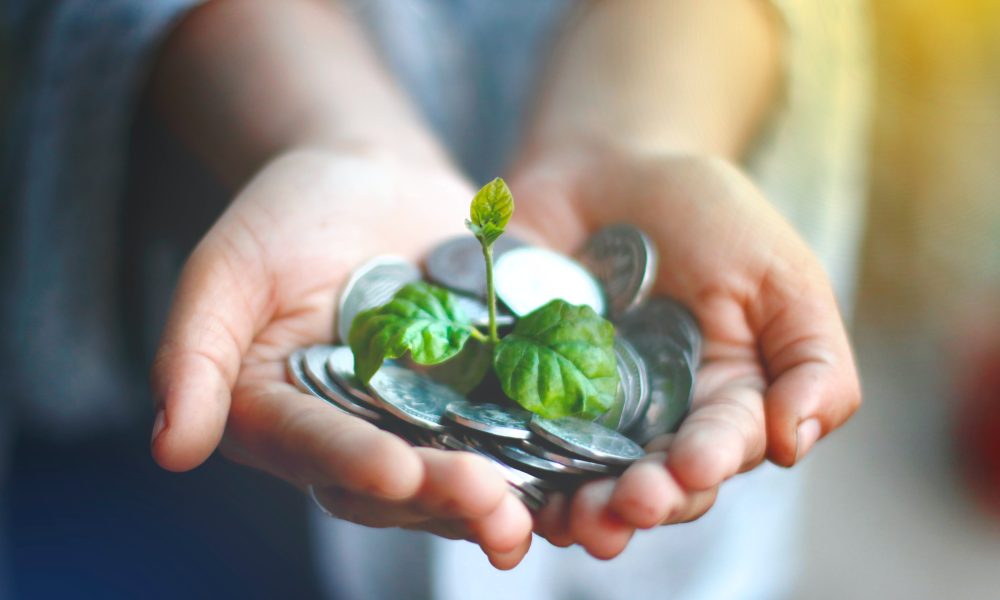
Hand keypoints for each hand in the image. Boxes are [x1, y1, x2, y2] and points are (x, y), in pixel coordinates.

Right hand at [150, 148, 533, 568]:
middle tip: (491, 505)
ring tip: (535, 514)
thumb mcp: (228, 268)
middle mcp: (355, 438)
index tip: (395, 472)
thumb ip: (194, 352)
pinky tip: (584, 473)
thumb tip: (171, 448)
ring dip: (500, 502)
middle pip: (398, 484)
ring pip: (460, 477)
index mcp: (285, 419)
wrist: (371, 177)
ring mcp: (424, 424)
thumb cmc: (284, 216)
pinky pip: (515, 437)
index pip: (316, 449)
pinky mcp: (483, 401)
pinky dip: (546, 461)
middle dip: (444, 496)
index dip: (354, 463)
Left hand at [507, 145, 860, 557]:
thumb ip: (812, 359)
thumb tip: (795, 443)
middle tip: (630, 504)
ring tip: (577, 518)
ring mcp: (586, 417)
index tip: (693, 464)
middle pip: (654, 485)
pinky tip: (510, 490)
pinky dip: (515, 475)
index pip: (721, 449)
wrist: (606, 169)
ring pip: (585, 483)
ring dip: (583, 510)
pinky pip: (516, 446)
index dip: (708, 462)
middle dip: (645, 501)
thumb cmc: (705, 216)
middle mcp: (656, 427)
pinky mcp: (522, 398)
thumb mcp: (779, 273)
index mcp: (724, 405)